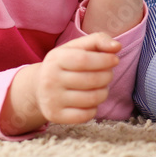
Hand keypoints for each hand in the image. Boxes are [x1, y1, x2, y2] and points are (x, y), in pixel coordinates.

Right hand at [0, 33, 120, 134]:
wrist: (39, 87)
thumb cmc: (65, 64)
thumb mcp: (77, 47)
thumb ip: (98, 40)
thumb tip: (116, 46)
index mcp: (56, 59)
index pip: (84, 60)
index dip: (104, 60)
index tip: (115, 59)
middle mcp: (50, 79)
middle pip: (91, 80)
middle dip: (107, 76)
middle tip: (108, 74)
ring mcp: (52, 99)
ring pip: (91, 99)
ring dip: (104, 92)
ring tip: (102, 87)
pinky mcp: (55, 116)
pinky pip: (85, 115)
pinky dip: (94, 108)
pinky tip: (91, 101)